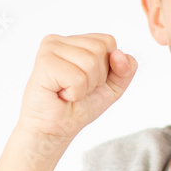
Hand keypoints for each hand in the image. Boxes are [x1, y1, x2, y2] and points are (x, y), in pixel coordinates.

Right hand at [17, 33, 136, 140]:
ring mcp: (50, 49)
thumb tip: (118, 54)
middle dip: (96, 77)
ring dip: (85, 86)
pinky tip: (61, 95)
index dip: (107, 67)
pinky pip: (77, 77)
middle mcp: (59, 40)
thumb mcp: (113, 86)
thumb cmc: (78, 107)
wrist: (55, 130)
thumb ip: (126, 68)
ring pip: (90, 62)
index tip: (88, 81)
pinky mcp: (45, 64)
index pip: (107, 41)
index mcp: (73, 41)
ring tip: (68, 92)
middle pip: (100, 49)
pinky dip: (75, 93)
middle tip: (76, 88)